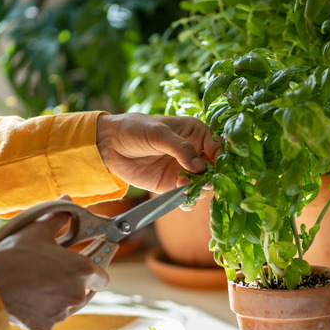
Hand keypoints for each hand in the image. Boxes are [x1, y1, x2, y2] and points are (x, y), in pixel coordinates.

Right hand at [0, 211, 108, 329]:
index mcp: (81, 270)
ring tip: (41, 283)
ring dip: (61, 296)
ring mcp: (61, 313)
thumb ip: (59, 219)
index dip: (96, 269)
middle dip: (77, 282)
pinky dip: (44, 309)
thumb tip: (67, 203)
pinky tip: (29, 297)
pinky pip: (51, 317)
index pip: (103, 275)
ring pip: (70, 305)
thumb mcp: (37, 230)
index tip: (87, 264)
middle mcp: (77, 294)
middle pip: (87, 291)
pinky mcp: (46, 326)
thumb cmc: (13, 254)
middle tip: (59, 272)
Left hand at [96, 113, 220, 192]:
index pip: (217, 147)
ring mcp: (184, 170)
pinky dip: (187, 200)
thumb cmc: (135, 129)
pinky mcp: (171, 185)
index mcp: (195, 133)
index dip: (220, 158)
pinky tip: (180, 194)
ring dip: (199, 189)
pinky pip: (187, 197)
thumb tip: (200, 167)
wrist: (109, 145)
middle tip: (203, 181)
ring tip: (184, 184)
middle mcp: (194, 152)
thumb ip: (180, 148)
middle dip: (212, 177)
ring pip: (203, 185)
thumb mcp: (158, 133)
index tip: (216, 168)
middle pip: (214, 169)